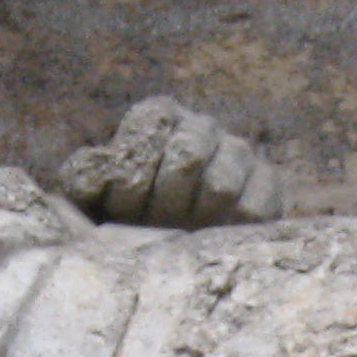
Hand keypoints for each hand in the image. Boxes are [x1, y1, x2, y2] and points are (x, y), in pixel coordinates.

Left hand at [56, 97, 285, 227]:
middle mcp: (201, 126)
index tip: (122, 207)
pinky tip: (211, 238)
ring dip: (194, 219)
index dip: (134, 175)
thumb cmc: (129, 216)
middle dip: (164, 201)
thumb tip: (96, 171)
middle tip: (154, 226)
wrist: (176, 239)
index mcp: (158, 116)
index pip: (151, 128)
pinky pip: (253, 209)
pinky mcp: (269, 184)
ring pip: (220, 185)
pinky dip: (229, 229)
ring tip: (181, 235)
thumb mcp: (96, 196)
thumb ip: (87, 179)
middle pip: (187, 155)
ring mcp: (239, 153)